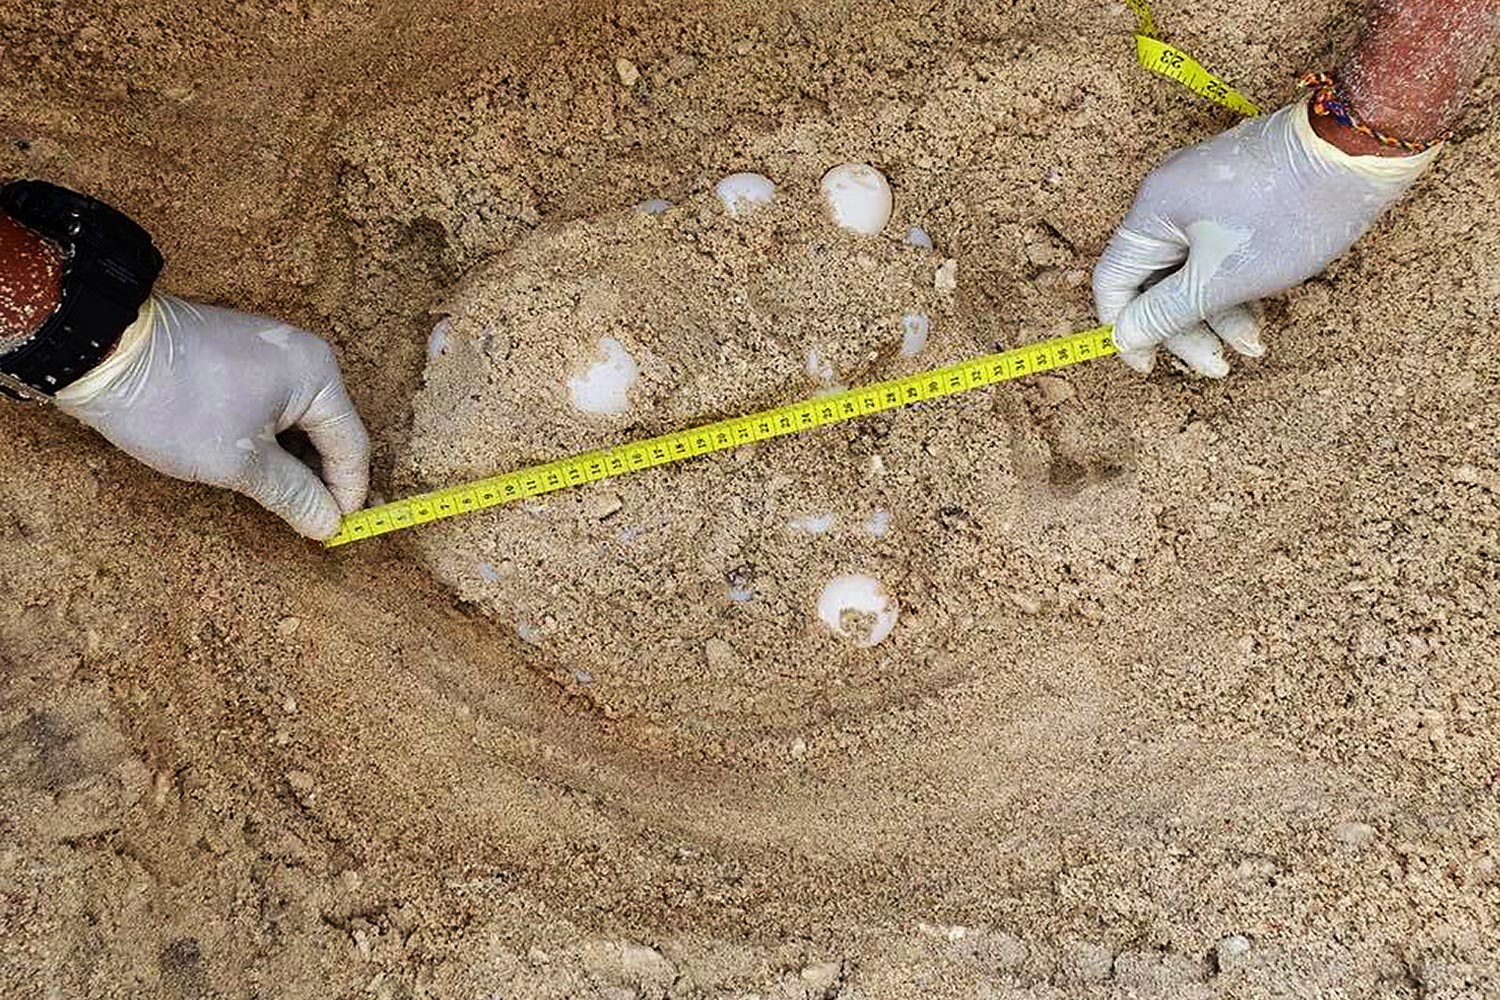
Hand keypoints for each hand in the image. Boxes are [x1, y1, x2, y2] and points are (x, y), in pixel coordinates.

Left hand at [56, 294, 369, 539]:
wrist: (100, 351)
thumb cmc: (175, 403)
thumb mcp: (240, 463)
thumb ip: (294, 496)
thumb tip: (329, 525)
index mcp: (318, 374)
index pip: (351, 445)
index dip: (345, 494)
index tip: (333, 532)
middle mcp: (303, 356)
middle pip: (329, 432)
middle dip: (318, 478)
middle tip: (305, 520)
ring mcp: (272, 353)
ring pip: (298, 423)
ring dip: (291, 462)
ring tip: (274, 499)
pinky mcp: (241, 358)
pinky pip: (274, 407)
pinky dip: (268, 440)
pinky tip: (251, 467)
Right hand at [1093, 99, 1436, 376]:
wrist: (1361, 149)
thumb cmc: (1290, 212)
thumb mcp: (1222, 279)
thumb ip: (1166, 312)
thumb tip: (1124, 336)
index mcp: (1153, 209)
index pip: (1113, 279)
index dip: (1125, 328)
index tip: (1149, 366)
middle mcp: (1170, 196)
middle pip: (1157, 279)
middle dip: (1187, 328)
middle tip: (1218, 367)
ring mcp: (1205, 192)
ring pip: (1193, 268)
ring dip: (1218, 313)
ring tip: (1255, 344)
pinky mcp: (1238, 194)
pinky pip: (1219, 248)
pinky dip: (1234, 283)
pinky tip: (1261, 309)